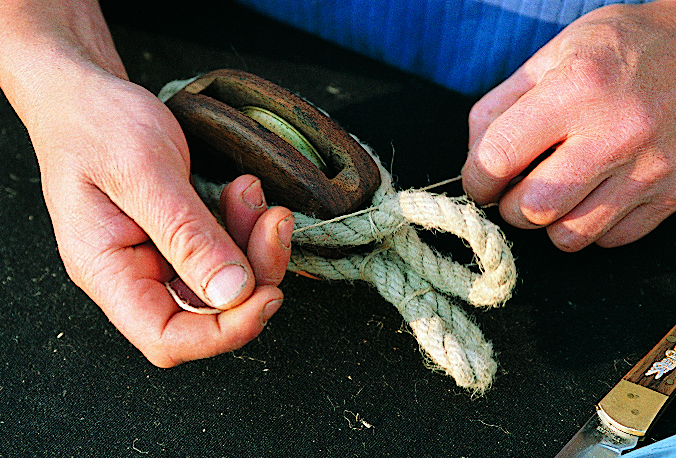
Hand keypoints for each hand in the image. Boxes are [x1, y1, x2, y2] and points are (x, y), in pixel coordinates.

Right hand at [0, 0, 292, 366]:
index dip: (222, 333)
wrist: (87, 95)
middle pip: (208, 314)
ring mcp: (160, 258)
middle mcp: (135, 276)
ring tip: (253, 194)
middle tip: (273, 224)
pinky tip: (245, 192)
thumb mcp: (143, 173)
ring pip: (226, 282)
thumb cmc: (95, 125)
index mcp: (107, 273)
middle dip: (254, 276)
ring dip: (254, 245)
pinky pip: (227, 250)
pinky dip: (246, 226)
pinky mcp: (182, 238)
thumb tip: (232, 293)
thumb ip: (187, 235)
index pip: (167, 338)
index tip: (265, 296)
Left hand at [462, 0, 675, 250]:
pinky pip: (609, 239)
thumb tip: (472, 160)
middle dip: (509, 206)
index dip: (476, 179)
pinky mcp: (671, 196)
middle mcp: (615, 134)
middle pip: (531, 208)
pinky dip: (589, 226)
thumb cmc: (620, 50)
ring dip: (548, 221)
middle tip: (515, 188)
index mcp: (577, 89)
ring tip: (553, 192)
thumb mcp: (553, 56)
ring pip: (569, 236)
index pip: (498, 157)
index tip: (480, 180)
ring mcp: (649, 170)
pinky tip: (591, 195)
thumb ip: (500, 106)